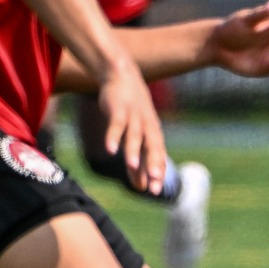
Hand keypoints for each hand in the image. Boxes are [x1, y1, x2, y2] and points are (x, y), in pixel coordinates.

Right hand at [94, 55, 166, 193]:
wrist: (122, 76)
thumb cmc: (131, 111)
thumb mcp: (136, 136)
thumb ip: (138, 163)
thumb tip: (141, 187)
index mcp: (153, 135)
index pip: (158, 157)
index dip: (158, 173)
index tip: (155, 191)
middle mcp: (147, 126)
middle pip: (152, 148)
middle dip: (153, 166)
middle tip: (154, 185)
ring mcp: (134, 117)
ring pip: (135, 136)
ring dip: (133, 152)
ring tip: (131, 167)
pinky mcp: (119, 109)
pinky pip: (116, 124)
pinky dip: (113, 136)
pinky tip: (110, 150)